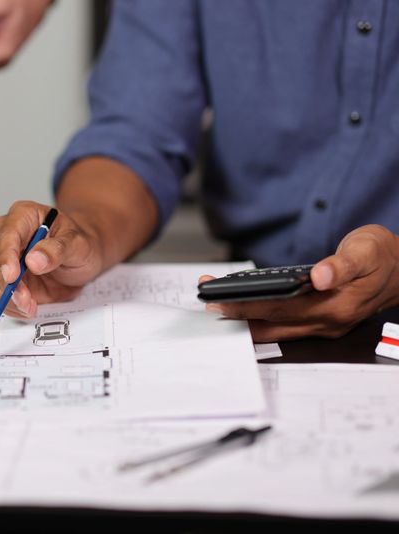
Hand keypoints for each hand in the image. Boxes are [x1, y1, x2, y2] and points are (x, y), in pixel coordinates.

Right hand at [0, 201, 103, 317]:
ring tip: (29, 307)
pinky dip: (8, 305)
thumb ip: (58, 250)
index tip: (12, 277)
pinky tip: (26, 307)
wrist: (81, 259)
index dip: (6, 257)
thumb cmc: (79, 244)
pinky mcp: (2, 277)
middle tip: (26, 301)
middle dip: (7, 285)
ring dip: (5, 298)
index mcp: (23, 215)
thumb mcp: (78, 244)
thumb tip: (34, 260)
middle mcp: (6, 234)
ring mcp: (1, 256)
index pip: (7, 235)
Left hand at [201, 225, 398, 341]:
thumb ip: (343, 263)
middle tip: (207, 303)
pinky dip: (259, 318)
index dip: (247, 304)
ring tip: (216, 306)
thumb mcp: (367, 249)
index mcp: (336, 306)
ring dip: (244, 320)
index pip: (280, 308)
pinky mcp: (319, 321)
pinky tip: (241, 310)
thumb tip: (321, 275)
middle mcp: (326, 322)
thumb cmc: (384, 256)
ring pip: (275, 328)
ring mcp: (322, 325)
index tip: (220, 299)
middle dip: (235, 315)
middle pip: (271, 323)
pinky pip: (282, 325)